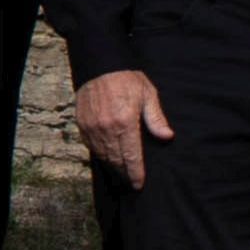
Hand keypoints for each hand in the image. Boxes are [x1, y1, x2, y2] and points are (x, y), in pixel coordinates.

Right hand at [75, 71, 170, 186]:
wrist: (99, 65)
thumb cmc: (126, 78)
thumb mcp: (147, 94)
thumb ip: (156, 118)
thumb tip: (167, 137)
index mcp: (125, 123)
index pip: (131, 156)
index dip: (135, 173)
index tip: (139, 184)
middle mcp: (106, 129)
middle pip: (116, 160)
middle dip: (124, 173)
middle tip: (131, 181)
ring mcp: (92, 128)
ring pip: (103, 156)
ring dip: (112, 166)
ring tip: (121, 172)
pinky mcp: (82, 125)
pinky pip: (91, 147)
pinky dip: (100, 155)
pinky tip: (107, 158)